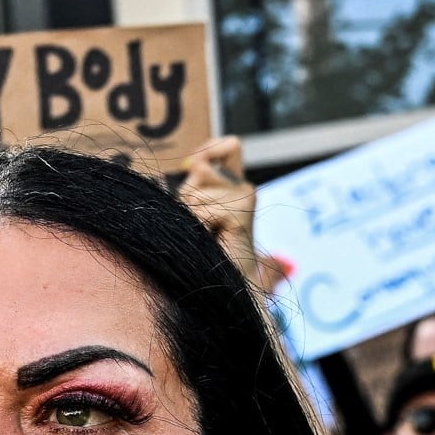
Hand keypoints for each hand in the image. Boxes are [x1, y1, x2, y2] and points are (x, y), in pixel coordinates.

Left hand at [180, 137, 283, 302]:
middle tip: (203, 227)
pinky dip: (196, 228)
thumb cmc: (205, 254)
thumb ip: (194, 184)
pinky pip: (199, 211)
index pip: (229, 144)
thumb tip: (191, 165)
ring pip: (194, 193)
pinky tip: (211, 242)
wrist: (229, 290)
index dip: (208, 152)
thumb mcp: (194, 212)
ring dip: (190, 218)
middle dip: (188, 198)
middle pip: (198, 170)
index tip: (195, 174)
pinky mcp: (241, 212)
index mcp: (236, 185)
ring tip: (207, 237)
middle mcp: (246, 187)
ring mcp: (246, 197)